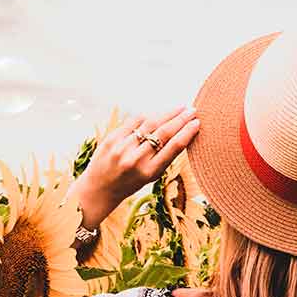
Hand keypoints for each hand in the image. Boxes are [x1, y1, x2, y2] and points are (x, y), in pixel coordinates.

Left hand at [73, 106, 199, 227]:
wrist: (99, 188)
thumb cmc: (131, 182)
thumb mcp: (152, 176)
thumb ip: (165, 156)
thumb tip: (184, 132)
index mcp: (150, 172)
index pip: (174, 147)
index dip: (187, 132)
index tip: (197, 123)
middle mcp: (136, 159)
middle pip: (164, 132)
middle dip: (180, 119)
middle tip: (192, 110)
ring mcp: (122, 147)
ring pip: (150, 123)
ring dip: (167, 113)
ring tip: (179, 108)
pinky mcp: (111, 138)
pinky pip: (134, 121)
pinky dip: (148, 116)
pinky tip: (158, 114)